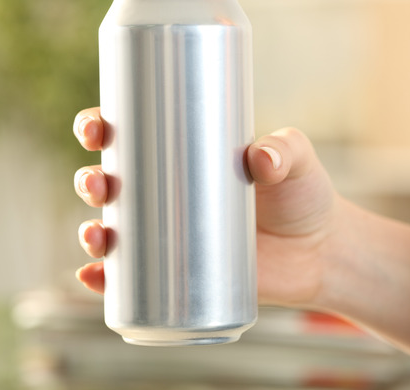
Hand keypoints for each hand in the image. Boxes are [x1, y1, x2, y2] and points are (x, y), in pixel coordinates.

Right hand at [72, 107, 344, 306]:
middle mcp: (165, 195)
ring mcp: (168, 237)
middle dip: (89, 181)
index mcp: (182, 156)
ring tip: (98, 236)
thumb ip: (285, 151)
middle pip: (109, 183)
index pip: (129, 136)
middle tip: (99, 185)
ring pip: (112, 230)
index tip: (95, 129)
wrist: (320, 254)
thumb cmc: (302, 196)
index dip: (98, 129)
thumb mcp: (296, 162)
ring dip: (90, 232)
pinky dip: (104, 280)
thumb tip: (261, 158)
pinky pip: (129, 280)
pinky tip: (94, 279)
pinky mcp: (177, 276)